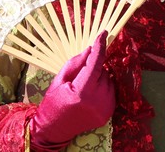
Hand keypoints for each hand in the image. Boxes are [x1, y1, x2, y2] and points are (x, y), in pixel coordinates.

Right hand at [29, 32, 114, 150]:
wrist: (54, 130)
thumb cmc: (53, 102)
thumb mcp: (59, 80)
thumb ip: (76, 63)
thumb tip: (91, 49)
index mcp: (82, 92)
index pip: (95, 64)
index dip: (99, 47)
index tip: (103, 34)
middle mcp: (96, 101)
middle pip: (103, 71)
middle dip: (94, 68)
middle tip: (80, 77)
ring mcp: (104, 109)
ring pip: (109, 80)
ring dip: (99, 78)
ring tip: (84, 87)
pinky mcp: (108, 114)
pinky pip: (111, 91)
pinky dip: (103, 88)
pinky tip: (91, 95)